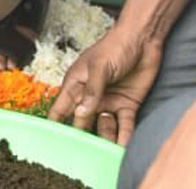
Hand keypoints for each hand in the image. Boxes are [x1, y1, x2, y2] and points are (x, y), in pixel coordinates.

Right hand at [47, 25, 162, 144]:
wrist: (143, 40)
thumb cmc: (115, 47)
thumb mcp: (99, 68)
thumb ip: (91, 92)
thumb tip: (80, 115)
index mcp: (76, 84)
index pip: (62, 107)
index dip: (56, 124)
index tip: (51, 142)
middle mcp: (90, 96)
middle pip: (82, 122)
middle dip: (82, 138)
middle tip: (82, 156)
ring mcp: (108, 102)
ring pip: (103, 127)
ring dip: (105, 139)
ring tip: (106, 153)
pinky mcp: (127, 106)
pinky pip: (124, 125)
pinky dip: (124, 137)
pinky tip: (123, 148)